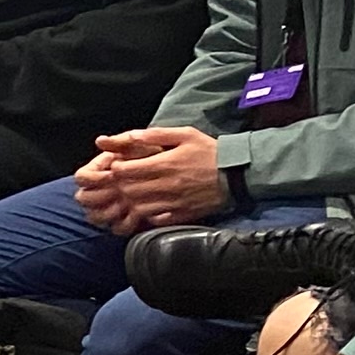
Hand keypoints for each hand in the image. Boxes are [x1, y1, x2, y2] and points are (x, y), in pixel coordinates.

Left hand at [73, 128, 230, 234]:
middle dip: (120, 185)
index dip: (117, 168)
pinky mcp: (182, 214)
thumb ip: (156, 135)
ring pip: (138, 207)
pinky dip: (147, 215)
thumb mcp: (185, 134)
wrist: (238, 173)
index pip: (125, 171)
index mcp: (165, 164)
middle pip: (128, 190)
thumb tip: (130, 136)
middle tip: (123, 181)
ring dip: (131, 201)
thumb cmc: (210, 152)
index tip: (120, 166)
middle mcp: (167, 185)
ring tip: (134, 194)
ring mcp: (174, 202)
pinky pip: (155, 220)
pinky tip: (149, 206)